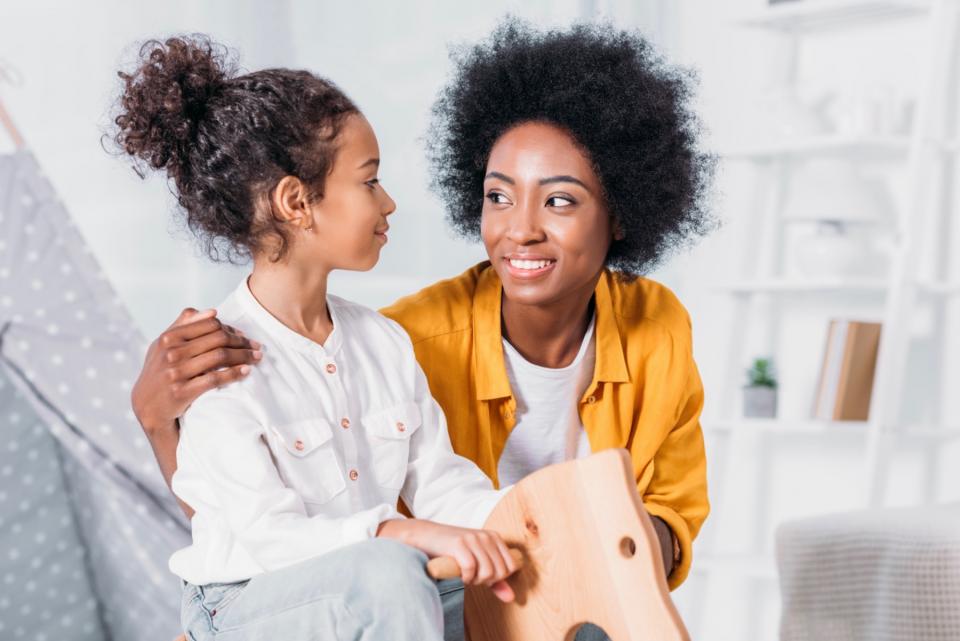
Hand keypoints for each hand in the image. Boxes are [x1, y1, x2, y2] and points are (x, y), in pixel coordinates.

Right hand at [131, 307, 261, 431]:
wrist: (147, 407)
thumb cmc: (159, 371)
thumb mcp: (163, 346)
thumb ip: (184, 325)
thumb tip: (213, 311)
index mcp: (168, 338)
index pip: (210, 324)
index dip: (231, 329)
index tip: (243, 336)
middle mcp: (171, 353)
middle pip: (218, 339)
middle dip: (242, 342)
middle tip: (256, 346)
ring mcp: (176, 372)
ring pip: (220, 357)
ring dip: (244, 356)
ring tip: (257, 357)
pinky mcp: (182, 392)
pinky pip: (215, 378)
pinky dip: (234, 373)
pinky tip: (246, 371)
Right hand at [377, 519, 518, 602]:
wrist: (426, 536)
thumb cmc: (453, 552)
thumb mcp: (478, 563)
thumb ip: (495, 581)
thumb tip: (511, 598)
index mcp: (494, 537)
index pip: (512, 566)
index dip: (498, 577)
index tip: (483, 575)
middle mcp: (486, 536)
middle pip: (500, 572)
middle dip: (486, 580)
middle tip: (472, 576)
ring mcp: (473, 538)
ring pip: (488, 572)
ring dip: (475, 580)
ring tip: (465, 574)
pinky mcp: (459, 543)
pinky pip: (471, 569)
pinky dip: (465, 577)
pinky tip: (458, 573)